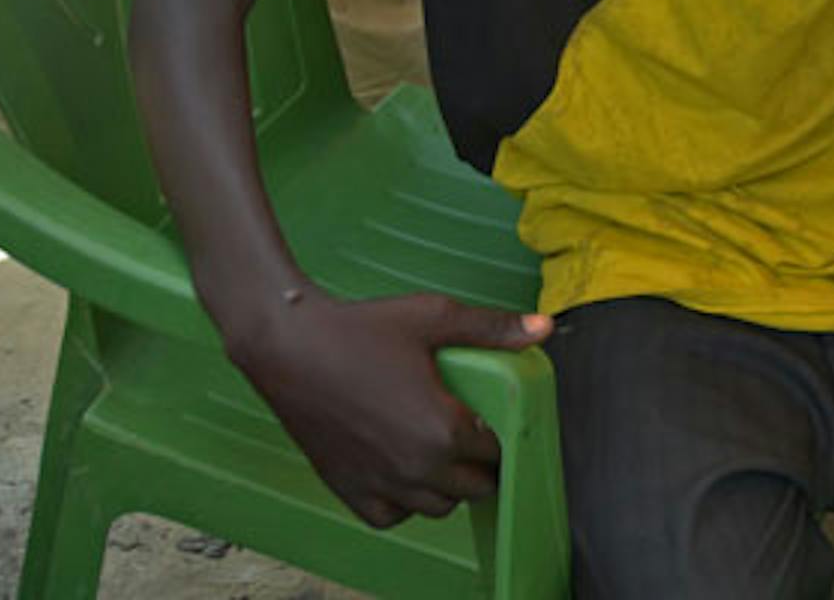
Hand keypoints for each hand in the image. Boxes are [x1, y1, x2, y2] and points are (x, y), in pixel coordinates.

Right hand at [229, 288, 548, 527]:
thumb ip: (492, 328)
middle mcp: (415, 468)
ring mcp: (380, 483)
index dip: (500, 436)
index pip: (495, 452)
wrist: (290, 345)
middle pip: (472, 487)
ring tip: (441, 450)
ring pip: (435, 507)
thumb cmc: (361, 329)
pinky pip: (390, 516)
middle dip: (480, 465)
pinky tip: (404, 469)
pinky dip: (403, 502)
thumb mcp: (434, 317)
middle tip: (472, 434)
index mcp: (442, 430)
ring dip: (446, 485)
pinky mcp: (348, 489)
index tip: (494, 421)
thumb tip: (543, 328)